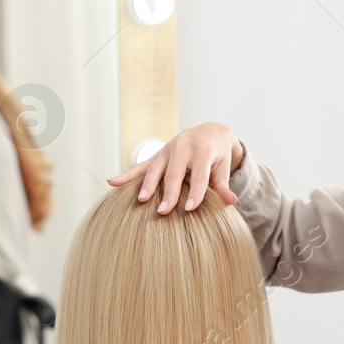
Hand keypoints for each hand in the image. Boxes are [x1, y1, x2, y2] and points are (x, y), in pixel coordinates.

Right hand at [106, 122, 244, 213]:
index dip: (195, 192)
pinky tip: (112, 182)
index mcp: (202, 150)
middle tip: (164, 211)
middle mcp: (182, 147)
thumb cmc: (217, 154)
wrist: (208, 131)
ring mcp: (166, 150)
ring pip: (155, 169)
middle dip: (168, 192)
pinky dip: (126, 174)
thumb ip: (223, 184)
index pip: (199, 174)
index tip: (190, 209)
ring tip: (142, 200)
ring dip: (147, 185)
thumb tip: (231, 201)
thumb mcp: (223, 166)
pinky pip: (140, 166)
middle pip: (174, 172)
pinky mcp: (157, 156)